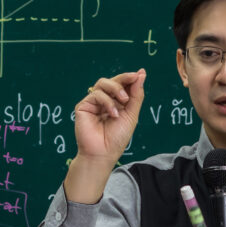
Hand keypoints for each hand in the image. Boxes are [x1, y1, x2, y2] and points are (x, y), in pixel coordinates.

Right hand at [65, 69, 145, 203]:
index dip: (130, 78)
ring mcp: (93, 103)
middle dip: (124, 79)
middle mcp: (104, 101)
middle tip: (134, 79)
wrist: (104, 153)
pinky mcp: (83, 106)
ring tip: (124, 101)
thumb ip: (136, 95)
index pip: (122, 85)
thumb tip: (141, 74)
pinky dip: (107, 102)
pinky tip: (113, 114)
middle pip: (112, 81)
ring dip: (116, 88)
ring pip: (102, 83)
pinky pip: (96, 94)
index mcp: (116, 103)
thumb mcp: (132, 115)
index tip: (140, 73)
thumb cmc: (117, 137)